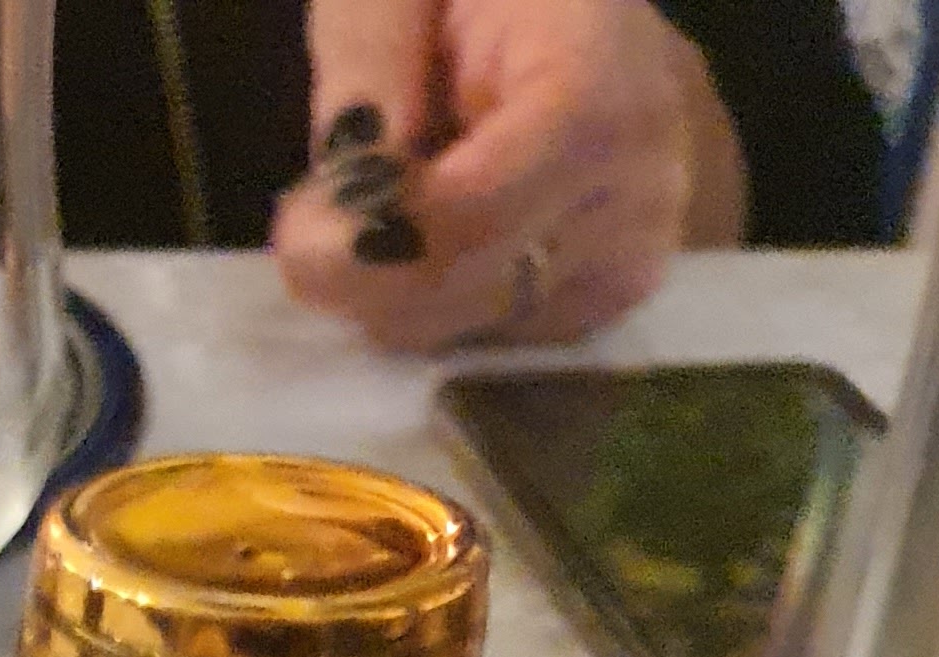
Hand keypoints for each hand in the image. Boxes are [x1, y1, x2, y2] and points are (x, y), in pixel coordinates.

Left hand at [271, 0, 746, 356]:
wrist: (577, 3)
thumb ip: (370, 67)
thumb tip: (349, 180)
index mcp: (602, 93)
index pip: (473, 219)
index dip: (370, 243)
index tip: (298, 226)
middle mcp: (639, 193)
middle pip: (464, 292)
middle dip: (362, 274)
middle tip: (312, 219)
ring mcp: (631, 259)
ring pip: (465, 330)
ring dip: (393, 291)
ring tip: (386, 204)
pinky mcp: (607, 302)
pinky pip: (489, 340)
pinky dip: (435, 304)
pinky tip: (436, 233)